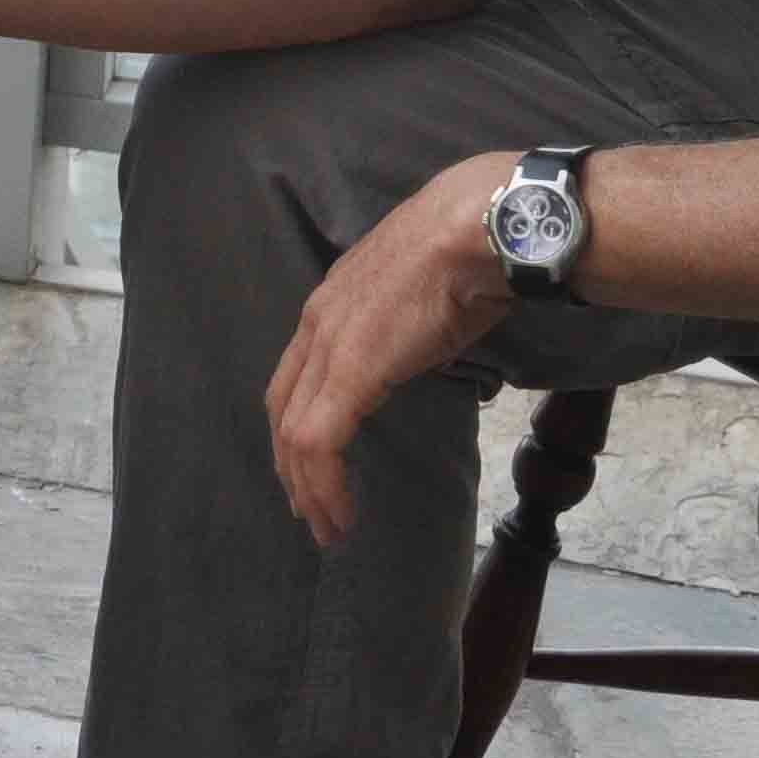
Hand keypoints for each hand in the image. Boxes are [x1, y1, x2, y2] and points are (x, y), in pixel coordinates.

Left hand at [265, 153, 516, 546]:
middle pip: (282, 410)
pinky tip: (341, 513)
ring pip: (295, 435)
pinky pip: (319, 441)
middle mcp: (316, 325)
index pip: (294, 379)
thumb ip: (407, 323)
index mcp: (331, 305)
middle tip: (310, 512)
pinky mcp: (349, 372)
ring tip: (328, 527)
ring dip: (308, 489)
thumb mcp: (422, 294)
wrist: (476, 230)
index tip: (310, 469)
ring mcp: (328, 347)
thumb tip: (427, 343)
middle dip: (291, 467)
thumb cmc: (466, 254)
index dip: (295, 428)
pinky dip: (324, 484)